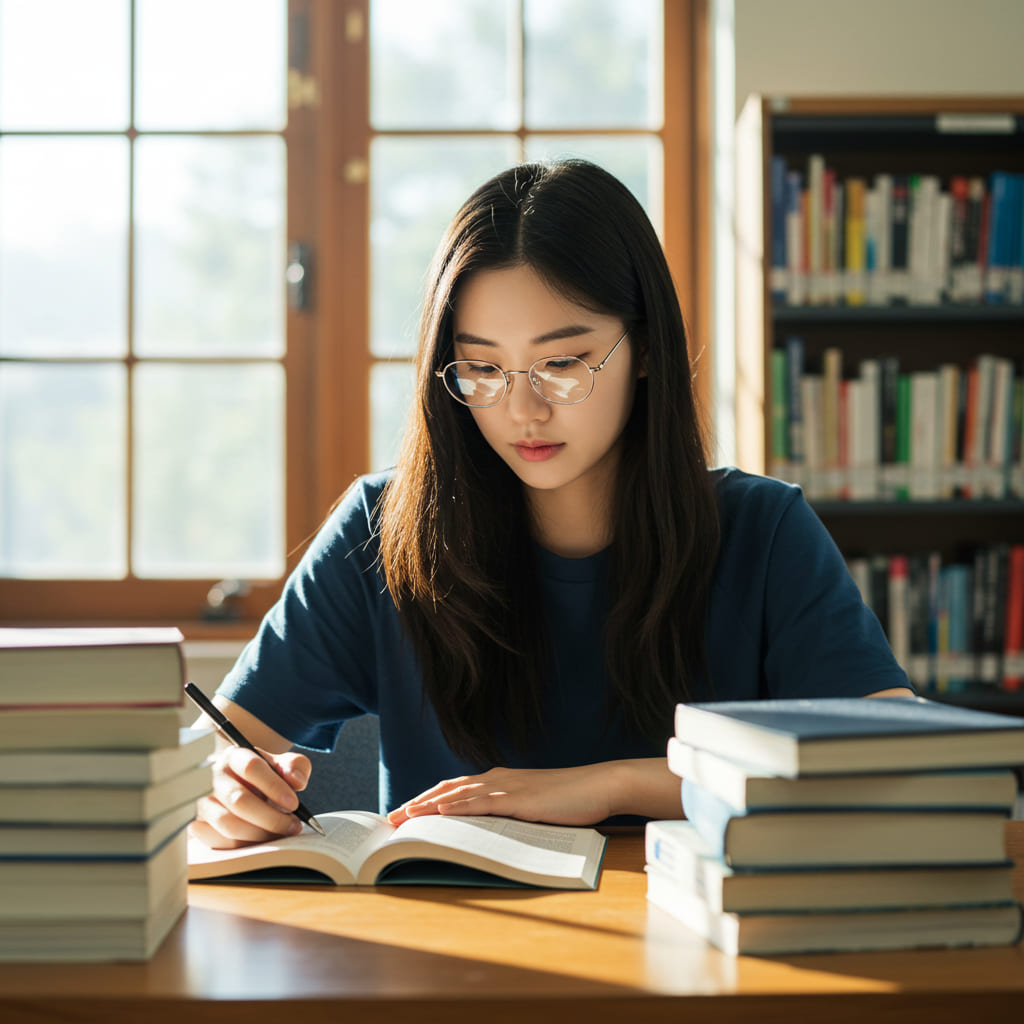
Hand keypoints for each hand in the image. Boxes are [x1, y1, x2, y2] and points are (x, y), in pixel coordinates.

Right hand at [189, 746, 311, 849]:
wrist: (241, 784)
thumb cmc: (266, 775)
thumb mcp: (284, 764)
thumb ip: (295, 767)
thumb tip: (296, 782)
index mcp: (235, 756)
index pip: (251, 767)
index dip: (274, 787)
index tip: (294, 804)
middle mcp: (214, 777)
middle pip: (239, 800)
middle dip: (270, 818)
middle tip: (293, 826)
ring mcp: (202, 801)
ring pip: (226, 823)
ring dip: (258, 834)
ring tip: (279, 835)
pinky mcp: (197, 824)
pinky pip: (214, 840)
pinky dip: (239, 846)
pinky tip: (258, 842)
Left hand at [386, 763, 623, 826]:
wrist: (600, 785)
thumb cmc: (571, 799)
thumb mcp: (533, 806)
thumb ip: (510, 813)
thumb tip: (487, 831)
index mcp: (500, 780)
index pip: (455, 788)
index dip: (427, 799)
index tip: (404, 813)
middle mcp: (498, 779)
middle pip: (447, 789)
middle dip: (417, 803)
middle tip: (391, 819)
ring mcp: (509, 787)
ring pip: (459, 795)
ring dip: (428, 806)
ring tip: (404, 818)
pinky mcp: (520, 799)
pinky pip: (483, 803)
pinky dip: (458, 807)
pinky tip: (442, 814)